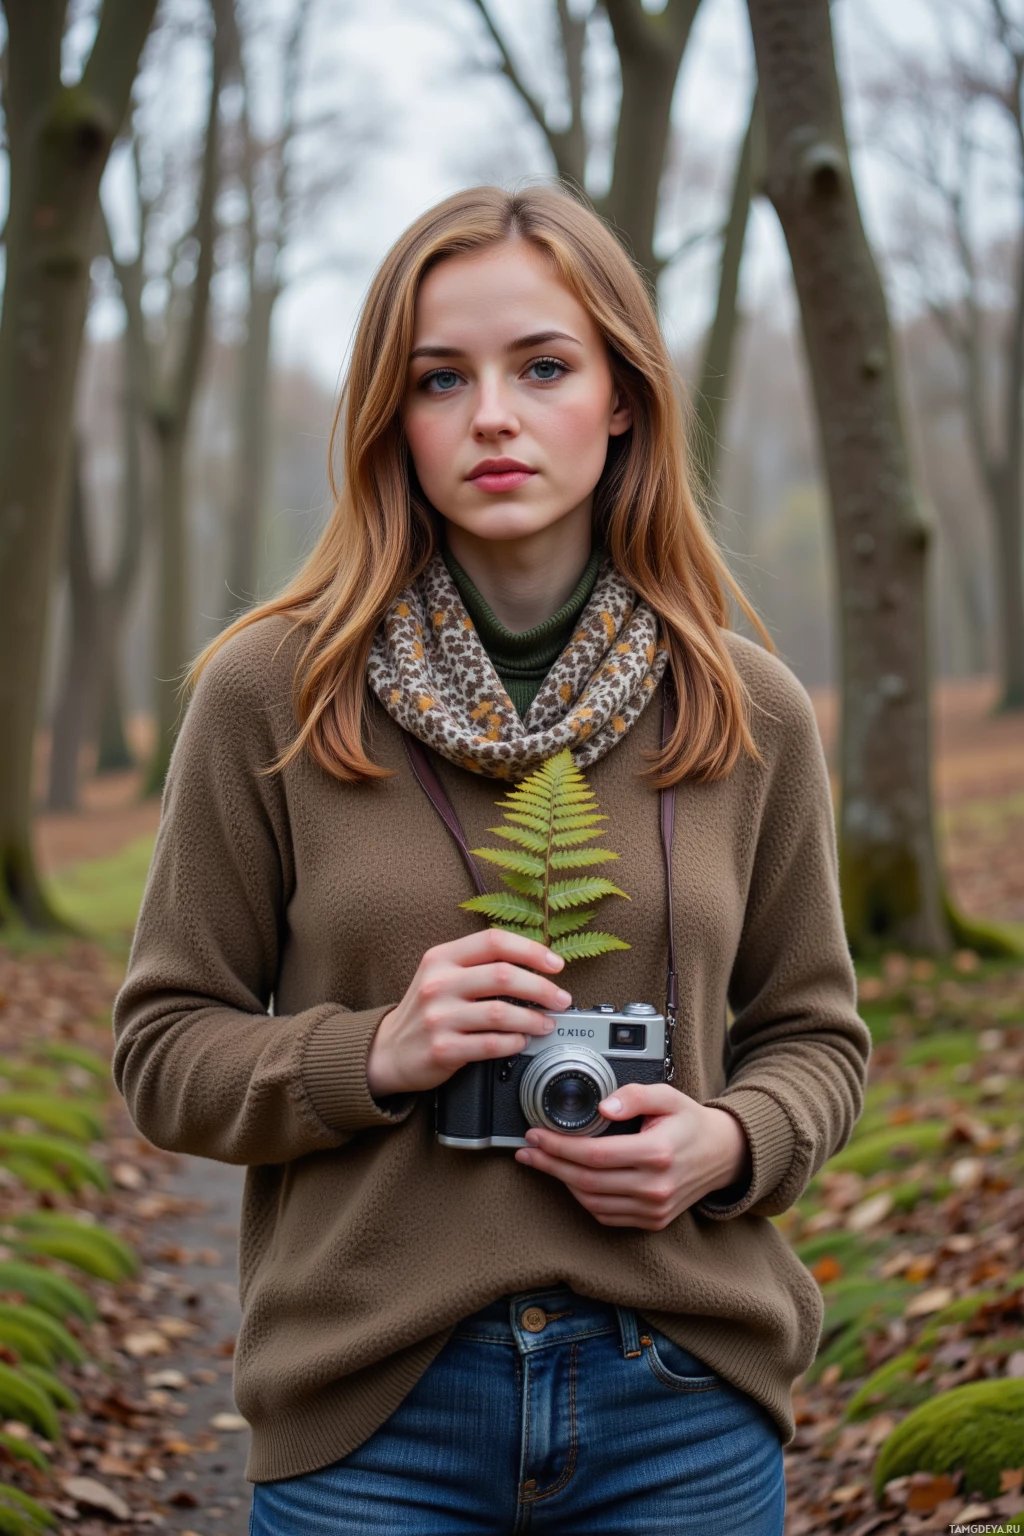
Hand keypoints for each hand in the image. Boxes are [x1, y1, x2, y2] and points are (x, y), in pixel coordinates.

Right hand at [366, 929, 572, 1098]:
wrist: (389, 1050)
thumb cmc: (427, 1010)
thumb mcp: (443, 975)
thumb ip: (480, 965)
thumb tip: (536, 966)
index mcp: (442, 957)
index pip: (494, 941)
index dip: (531, 950)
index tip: (556, 964)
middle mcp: (438, 983)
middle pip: (503, 976)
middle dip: (542, 988)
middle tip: (561, 999)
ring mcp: (438, 1016)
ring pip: (501, 1013)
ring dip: (533, 1019)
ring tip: (546, 1023)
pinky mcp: (442, 1048)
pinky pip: (490, 1045)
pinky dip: (513, 1043)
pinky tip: (521, 1042)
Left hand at [513, 1084, 751, 1229]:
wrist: (722, 1155)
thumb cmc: (690, 1122)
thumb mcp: (667, 1096)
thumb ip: (633, 1095)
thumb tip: (602, 1107)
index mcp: (658, 1153)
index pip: (596, 1155)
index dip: (560, 1146)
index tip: (536, 1135)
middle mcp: (656, 1186)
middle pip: (587, 1181)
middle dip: (551, 1164)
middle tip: (528, 1151)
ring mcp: (654, 1209)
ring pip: (593, 1202)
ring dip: (562, 1182)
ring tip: (543, 1162)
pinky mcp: (652, 1221)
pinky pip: (607, 1215)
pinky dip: (583, 1199)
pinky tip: (571, 1180)